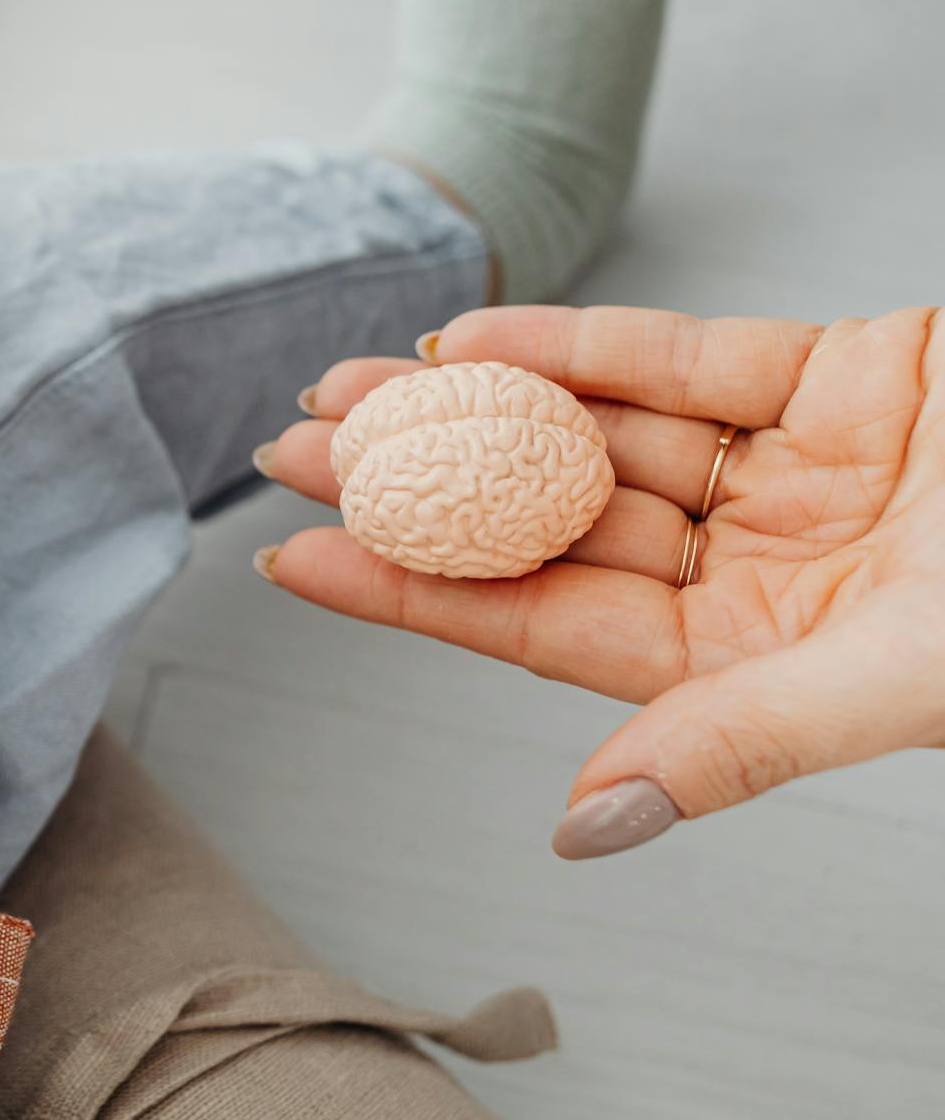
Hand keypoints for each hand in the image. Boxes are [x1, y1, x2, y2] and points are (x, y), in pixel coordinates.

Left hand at [259, 305, 944, 857]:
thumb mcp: (901, 678)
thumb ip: (737, 746)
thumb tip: (583, 831)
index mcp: (758, 665)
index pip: (541, 630)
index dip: (412, 595)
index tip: (293, 561)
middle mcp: (759, 568)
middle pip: (545, 522)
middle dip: (415, 487)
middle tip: (286, 454)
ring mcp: (792, 469)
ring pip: (590, 430)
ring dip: (468, 406)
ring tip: (346, 389)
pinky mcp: (839, 370)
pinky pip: (677, 354)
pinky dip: (577, 341)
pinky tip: (475, 339)